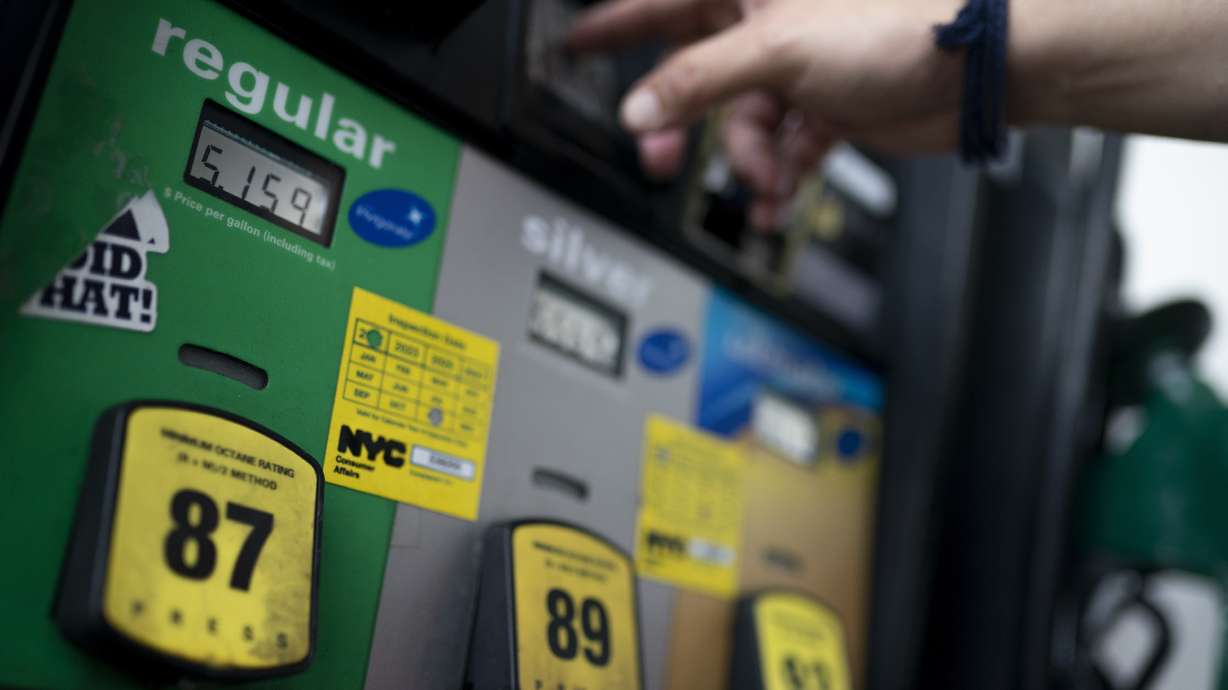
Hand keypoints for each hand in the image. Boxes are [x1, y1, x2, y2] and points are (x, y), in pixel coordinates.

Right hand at [568, 0, 965, 227]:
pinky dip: (780, 176)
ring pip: (742, 123)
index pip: (658, 4)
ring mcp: (798, 68)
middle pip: (696, 75)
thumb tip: (638, 111)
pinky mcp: (827, 106)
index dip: (613, 25)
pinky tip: (780, 197)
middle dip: (680, 123)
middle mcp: (767, 21)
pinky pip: (783, 147)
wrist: (976, 68)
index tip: (575, 43)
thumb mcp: (776, 48)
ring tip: (765, 182)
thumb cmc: (899, 23)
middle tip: (660, 159)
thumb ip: (696, 81)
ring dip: (747, 161)